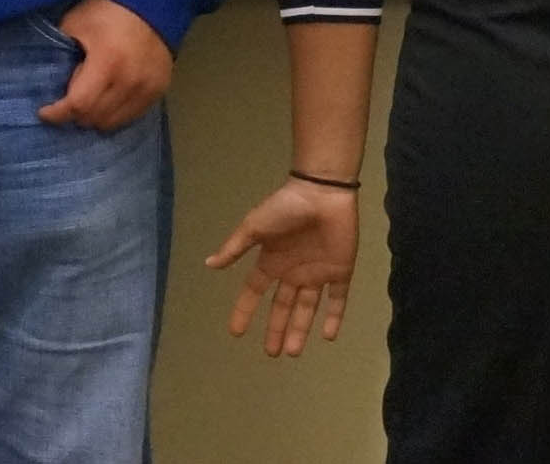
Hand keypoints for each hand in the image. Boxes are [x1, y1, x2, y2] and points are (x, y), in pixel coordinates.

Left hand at [34, 0, 172, 130]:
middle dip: (74, 114)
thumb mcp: (75, 23)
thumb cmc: (108, 10)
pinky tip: (106, 101)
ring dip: (95, 117)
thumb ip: (61, 52)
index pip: (79, 104)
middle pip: (95, 118)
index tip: (44, 112)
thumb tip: (52, 77)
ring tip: (86, 102)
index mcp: (107, 63)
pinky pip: (132, 116)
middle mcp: (130, 82)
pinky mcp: (159, 91)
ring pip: (114, 122)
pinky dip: (115, 114)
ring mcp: (148, 89)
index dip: (58, 114)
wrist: (153, 1)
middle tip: (65, 101)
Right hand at [205, 177, 359, 356]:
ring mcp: (316, 273)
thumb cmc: (284, 208)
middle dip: (277, 329)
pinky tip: (328, 336)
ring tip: (294, 353)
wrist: (321, 194)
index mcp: (271, 261)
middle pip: (282, 307)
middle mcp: (292, 272)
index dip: (244, 311)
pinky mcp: (340, 271)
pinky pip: (337, 299)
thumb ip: (235, 248)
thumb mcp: (254, 227)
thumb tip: (209, 264)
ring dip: (301, 330)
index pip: (254, 292)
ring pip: (307, 309)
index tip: (235, 333)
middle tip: (272, 354)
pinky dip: (334, 317)